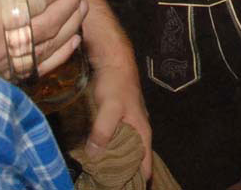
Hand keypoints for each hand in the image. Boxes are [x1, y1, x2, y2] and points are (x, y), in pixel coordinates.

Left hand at [87, 59, 152, 180]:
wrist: (114, 61)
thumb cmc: (116, 84)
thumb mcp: (110, 108)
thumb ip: (103, 131)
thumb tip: (94, 156)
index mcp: (143, 134)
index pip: (146, 167)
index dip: (138, 182)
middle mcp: (139, 132)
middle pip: (136, 162)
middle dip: (124, 176)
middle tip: (106, 186)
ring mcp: (130, 126)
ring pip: (126, 152)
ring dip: (116, 164)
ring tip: (100, 176)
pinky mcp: (119, 121)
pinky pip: (117, 142)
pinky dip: (109, 152)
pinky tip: (96, 156)